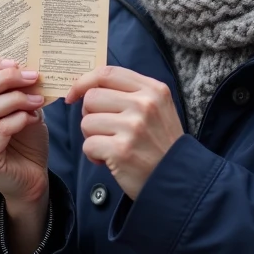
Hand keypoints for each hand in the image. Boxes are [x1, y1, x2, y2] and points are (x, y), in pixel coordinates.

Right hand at [0, 57, 48, 211]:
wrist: (31, 177)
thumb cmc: (24, 139)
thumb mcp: (20, 106)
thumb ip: (16, 88)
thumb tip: (25, 63)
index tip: (15, 62)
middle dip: (6, 78)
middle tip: (32, 76)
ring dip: (17, 99)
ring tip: (38, 100)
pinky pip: (1, 129)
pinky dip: (20, 118)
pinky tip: (33, 118)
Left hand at [66, 66, 183, 200]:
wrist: (179, 179)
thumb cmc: (162, 144)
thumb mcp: (158, 108)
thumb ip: (130, 94)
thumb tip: (88, 88)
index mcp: (153, 89)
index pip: (107, 73)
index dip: (84, 82)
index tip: (74, 95)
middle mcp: (144, 104)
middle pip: (92, 97)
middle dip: (90, 115)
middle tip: (105, 131)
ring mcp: (133, 127)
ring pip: (87, 122)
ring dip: (92, 137)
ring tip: (112, 146)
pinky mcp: (121, 150)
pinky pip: (88, 145)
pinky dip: (93, 155)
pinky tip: (110, 160)